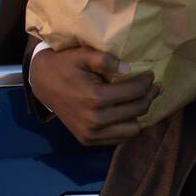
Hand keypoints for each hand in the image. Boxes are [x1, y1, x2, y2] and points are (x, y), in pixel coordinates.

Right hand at [32, 43, 160, 146]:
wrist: (42, 83)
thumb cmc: (64, 65)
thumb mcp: (83, 54)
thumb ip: (106, 60)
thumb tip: (128, 69)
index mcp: (95, 98)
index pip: (135, 92)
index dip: (147, 82)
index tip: (151, 74)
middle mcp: (95, 120)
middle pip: (138, 110)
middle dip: (149, 96)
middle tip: (153, 85)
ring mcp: (91, 134)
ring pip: (133, 129)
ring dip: (139, 114)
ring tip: (140, 99)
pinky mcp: (88, 140)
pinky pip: (119, 138)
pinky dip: (127, 126)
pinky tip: (127, 111)